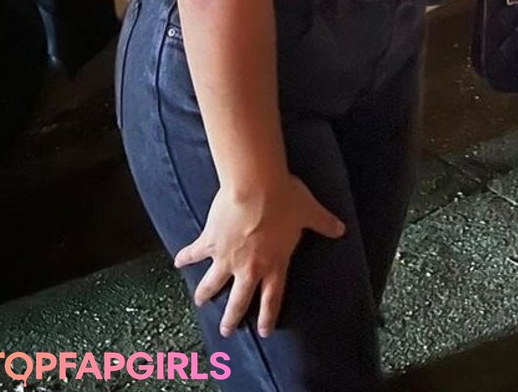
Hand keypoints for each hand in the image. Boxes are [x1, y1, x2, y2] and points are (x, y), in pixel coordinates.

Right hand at [174, 174, 344, 338]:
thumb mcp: (309, 211)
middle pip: (239, 300)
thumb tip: (341, 229)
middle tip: (226, 331)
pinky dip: (184, 257)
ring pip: (212, 284)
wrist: (256, 185)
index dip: (268, 316)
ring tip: (199, 302)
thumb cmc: (285, 198)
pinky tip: (177, 261)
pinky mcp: (210, 242)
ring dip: (205, 294)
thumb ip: (324, 223)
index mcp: (274, 264)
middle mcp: (249, 267)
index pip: (272, 298)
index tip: (264, 331)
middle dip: (232, 318)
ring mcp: (227, 258)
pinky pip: (194, 252)